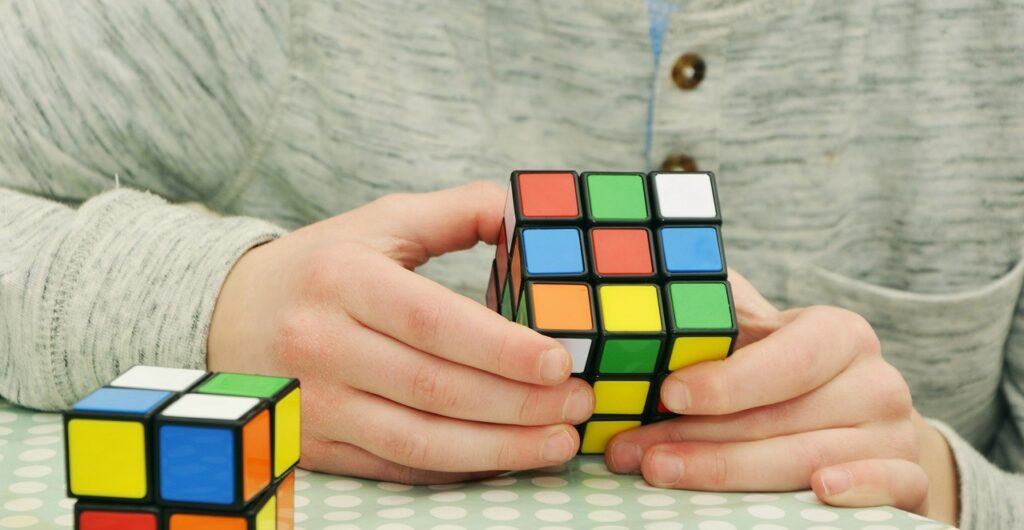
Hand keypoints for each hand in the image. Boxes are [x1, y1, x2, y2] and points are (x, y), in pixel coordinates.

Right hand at [208, 181, 593, 483]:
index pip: (433, 321)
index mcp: (342, 279)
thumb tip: (529, 214)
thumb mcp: (380, 222)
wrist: (227, 316)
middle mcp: (321, 345)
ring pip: (418, 441)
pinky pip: (396, 468)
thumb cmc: (321, 265)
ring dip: (498, 449)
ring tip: (558, 443)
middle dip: (518, 403)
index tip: (561, 362)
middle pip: (434, 388)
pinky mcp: (315, 445)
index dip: (502, 347)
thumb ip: (457, 214)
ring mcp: (314, 403)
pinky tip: (504, 459)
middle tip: (580, 404)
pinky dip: (456, 469)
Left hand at [605, 272, 958, 523]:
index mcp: (839, 335)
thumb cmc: (783, 378)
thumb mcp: (755, 339)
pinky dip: (858, 490)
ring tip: (663, 474)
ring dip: (731, 472)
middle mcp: (877, 381)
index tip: (669, 394)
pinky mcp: (912, 480)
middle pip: (784, 417)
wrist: (857, 426)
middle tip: (637, 453)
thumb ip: (718, 316)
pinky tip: (819, 493)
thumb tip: (659, 281)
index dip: (728, 380)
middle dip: (699, 437)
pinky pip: (891, 488)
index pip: (787, 358)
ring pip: (813, 458)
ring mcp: (897, 434)